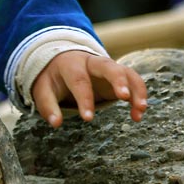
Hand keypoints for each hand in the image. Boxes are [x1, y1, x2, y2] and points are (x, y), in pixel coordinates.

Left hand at [31, 50, 147, 127]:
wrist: (60, 60)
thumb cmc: (52, 78)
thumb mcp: (43, 89)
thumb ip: (48, 106)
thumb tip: (56, 123)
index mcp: (71, 64)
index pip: (79, 80)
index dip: (84, 99)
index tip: (88, 119)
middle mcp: (92, 62)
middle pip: (109, 66)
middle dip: (118, 80)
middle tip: (124, 96)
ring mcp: (108, 67)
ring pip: (126, 72)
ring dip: (135, 89)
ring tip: (140, 109)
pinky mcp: (118, 75)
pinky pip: (133, 81)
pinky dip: (139, 95)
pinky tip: (138, 114)